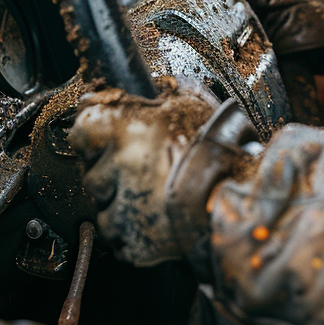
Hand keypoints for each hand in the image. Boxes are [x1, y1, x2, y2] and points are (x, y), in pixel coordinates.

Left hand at [68, 88, 215, 265]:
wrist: (242, 195)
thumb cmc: (222, 146)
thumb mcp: (193, 101)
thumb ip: (160, 92)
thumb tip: (144, 83)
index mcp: (125, 128)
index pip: (81, 129)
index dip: (96, 132)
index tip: (106, 135)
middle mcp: (118, 167)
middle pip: (91, 168)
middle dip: (111, 166)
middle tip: (145, 162)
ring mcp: (122, 207)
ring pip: (102, 202)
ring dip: (119, 196)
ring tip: (155, 188)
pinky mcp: (132, 241)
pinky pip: (117, 231)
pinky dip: (130, 224)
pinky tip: (156, 210)